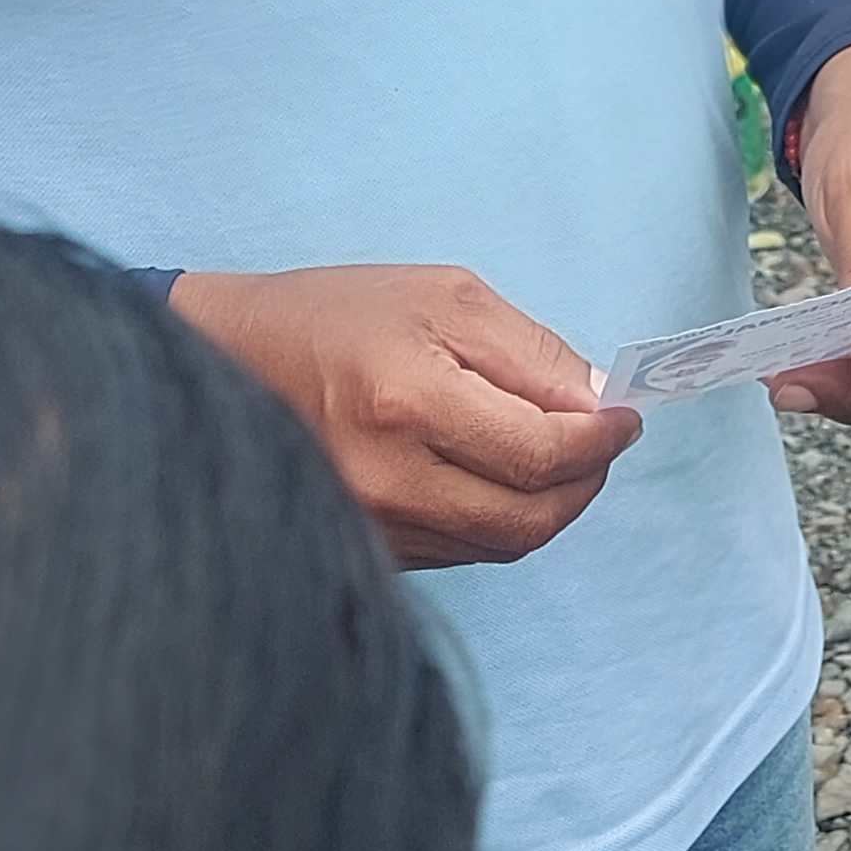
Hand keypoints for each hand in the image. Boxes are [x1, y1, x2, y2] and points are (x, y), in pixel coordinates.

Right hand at [168, 264, 639, 569]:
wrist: (226, 362)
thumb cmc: (334, 316)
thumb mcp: (444, 297)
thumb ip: (531, 352)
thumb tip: (600, 401)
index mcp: (405, 401)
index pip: (540, 453)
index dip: (600, 440)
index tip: (625, 416)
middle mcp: (386, 479)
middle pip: (530, 518)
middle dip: (584, 480)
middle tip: (601, 439)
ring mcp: (372, 526)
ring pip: (502, 543)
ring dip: (548, 503)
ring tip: (554, 451)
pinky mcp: (368, 550)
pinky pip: (464, 553)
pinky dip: (500, 518)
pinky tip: (497, 473)